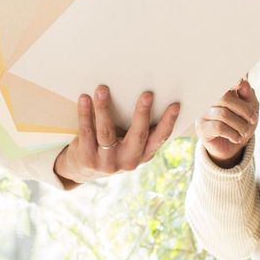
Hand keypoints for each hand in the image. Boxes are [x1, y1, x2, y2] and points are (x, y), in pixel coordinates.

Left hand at [53, 86, 180, 185]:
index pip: (159, 138)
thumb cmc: (113, 148)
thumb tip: (146, 95)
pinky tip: (84, 99)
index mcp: (143, 155)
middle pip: (137, 135)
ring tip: (102, 89)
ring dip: (104, 108)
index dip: (168, 122)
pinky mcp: (87, 159)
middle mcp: (128, 161)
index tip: (175, 105)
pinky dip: (85, 114)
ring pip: (106, 132)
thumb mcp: (130, 145)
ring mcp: (107, 162)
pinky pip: (86, 132)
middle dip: (142, 113)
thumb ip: (138, 129)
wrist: (84, 170)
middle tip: (147, 94)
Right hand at [196, 79, 257, 166]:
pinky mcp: (201, 127)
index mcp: (220, 92)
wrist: (233, 147)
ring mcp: (202, 113)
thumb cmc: (241, 123)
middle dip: (244, 110)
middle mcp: (208, 100)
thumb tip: (243, 82)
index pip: (222, 82)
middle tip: (253, 120)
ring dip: (240, 125)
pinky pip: (219, 127)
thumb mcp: (251, 108)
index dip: (230, 81)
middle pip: (225, 98)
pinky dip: (232, 134)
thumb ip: (247, 94)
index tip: (240, 82)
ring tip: (245, 132)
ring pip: (224, 114)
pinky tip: (236, 138)